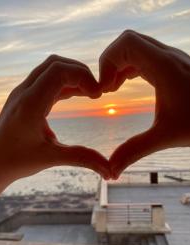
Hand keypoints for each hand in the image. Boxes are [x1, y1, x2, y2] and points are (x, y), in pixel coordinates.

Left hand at [0, 55, 109, 182]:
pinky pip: (46, 80)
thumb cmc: (16, 161)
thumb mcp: (51, 158)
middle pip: (55, 63)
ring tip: (90, 93)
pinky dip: (64, 83)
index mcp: (30, 104)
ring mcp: (22, 92)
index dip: (83, 76)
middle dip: (80, 72)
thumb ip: (82, 158)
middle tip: (96, 92)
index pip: (59, 71)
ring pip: (50, 69)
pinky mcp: (24, 97)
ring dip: (72, 76)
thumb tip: (110, 171)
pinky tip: (76, 95)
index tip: (98, 95)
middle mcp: (24, 92)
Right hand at [99, 30, 189, 178]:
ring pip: (135, 47)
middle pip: (127, 41)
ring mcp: (171, 59)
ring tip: (112, 89)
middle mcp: (167, 57)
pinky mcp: (171, 66)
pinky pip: (143, 56)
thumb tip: (111, 171)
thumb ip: (134, 151)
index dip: (107, 61)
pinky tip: (124, 86)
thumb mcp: (165, 137)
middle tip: (106, 89)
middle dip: (110, 62)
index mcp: (164, 67)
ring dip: (119, 65)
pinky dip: (128, 67)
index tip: (104, 89)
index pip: (126, 43)